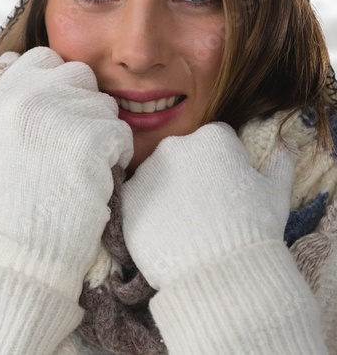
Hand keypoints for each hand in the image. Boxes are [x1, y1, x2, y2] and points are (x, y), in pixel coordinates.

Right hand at [0, 46, 132, 299]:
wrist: (25, 246)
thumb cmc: (14, 198)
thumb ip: (15, 100)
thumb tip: (28, 63)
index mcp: (1, 95)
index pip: (44, 57)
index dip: (57, 83)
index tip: (57, 114)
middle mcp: (25, 97)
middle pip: (79, 74)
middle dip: (84, 104)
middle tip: (72, 144)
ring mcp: (57, 114)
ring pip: (105, 105)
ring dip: (101, 133)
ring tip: (78, 167)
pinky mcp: (90, 136)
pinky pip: (122, 132)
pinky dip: (115, 157)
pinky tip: (93, 178)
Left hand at [121, 122, 293, 290]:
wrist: (217, 271)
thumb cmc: (254, 230)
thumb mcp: (276, 192)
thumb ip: (279, 161)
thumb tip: (283, 143)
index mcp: (212, 138)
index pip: (218, 141)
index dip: (227, 166)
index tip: (231, 190)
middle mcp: (174, 146)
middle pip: (184, 156)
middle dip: (194, 175)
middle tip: (208, 209)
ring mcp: (146, 171)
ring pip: (159, 177)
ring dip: (169, 192)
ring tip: (187, 224)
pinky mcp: (126, 197)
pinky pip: (138, 199)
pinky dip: (148, 211)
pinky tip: (167, 231)